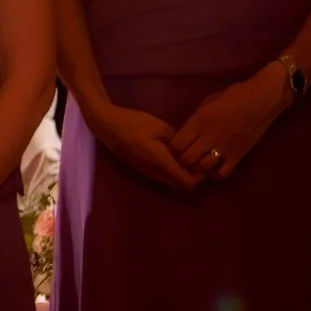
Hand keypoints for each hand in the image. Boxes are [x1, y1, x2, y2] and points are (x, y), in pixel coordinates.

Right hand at [87, 98, 213, 194]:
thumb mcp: (160, 126)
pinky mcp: (141, 169)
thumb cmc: (133, 123)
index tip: (204, 164)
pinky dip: (171, 172)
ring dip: (181, 176)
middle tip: (198, 162)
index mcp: (161, 162)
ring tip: (187, 159)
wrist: (106, 125)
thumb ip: (177, 140)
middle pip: (180, 187)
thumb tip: (187, 149)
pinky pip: (161, 177)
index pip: (187, 182)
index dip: (199, 177)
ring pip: (170, 183)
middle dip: (192, 178)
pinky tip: (171, 156)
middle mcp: (155, 173)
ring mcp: (146, 173)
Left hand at [168, 64, 291, 184]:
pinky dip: (215, 174)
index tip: (175, 147)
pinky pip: (221, 174)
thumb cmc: (233, 95)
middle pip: (186, 159)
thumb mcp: (207, 102)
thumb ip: (195, 120)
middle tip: (185, 156)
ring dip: (198, 167)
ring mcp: (225, 147)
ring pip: (202, 168)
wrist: (263, 98)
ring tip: (199, 162)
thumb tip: (185, 134)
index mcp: (200, 120)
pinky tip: (215, 167)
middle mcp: (210, 136)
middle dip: (182, 160)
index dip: (172, 148)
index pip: (176, 144)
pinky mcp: (239, 155)